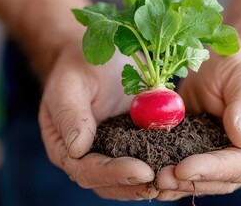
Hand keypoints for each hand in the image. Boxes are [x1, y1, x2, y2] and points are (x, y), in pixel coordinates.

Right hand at [38, 48, 158, 199]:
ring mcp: (107, 152)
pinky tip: (177, 165)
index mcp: (63, 145)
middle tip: (164, 181)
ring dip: (148, 183)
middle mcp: (84, 156)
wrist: (97, 57)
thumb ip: (70, 114)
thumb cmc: (79, 64)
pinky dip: (157, 166)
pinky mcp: (128, 144)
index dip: (113, 174)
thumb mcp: (70, 82)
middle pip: (107, 183)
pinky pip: (141, 160)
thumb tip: (77, 149)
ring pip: (125, 180)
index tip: (142, 171)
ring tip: (173, 180)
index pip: (86, 170)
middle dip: (135, 185)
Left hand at [155, 48, 240, 199]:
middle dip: (190, 181)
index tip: (185, 168)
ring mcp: (216, 155)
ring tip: (153, 181)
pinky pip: (183, 167)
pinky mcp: (194, 150)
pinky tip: (149, 177)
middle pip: (219, 180)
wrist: (222, 66)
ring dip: (176, 183)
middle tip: (162, 178)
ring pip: (200, 180)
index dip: (213, 169)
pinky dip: (168, 173)